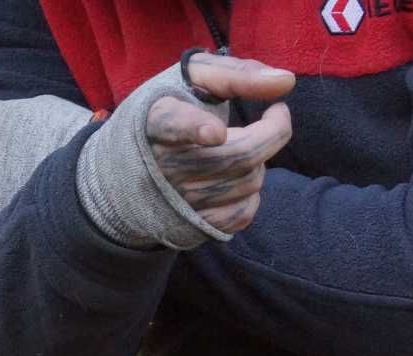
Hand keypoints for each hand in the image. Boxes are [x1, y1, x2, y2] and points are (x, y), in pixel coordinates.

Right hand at [146, 54, 294, 234]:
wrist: (126, 167)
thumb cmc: (170, 113)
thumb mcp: (192, 80)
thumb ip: (236, 74)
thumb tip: (285, 81)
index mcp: (157, 122)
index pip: (173, 125)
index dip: (195, 129)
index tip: (215, 133)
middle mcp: (164, 167)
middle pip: (238, 156)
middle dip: (273, 132)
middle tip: (275, 115)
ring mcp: (177, 200)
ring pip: (248, 182)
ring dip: (259, 161)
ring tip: (243, 146)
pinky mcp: (191, 224)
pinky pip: (243, 212)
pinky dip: (251, 192)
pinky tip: (237, 176)